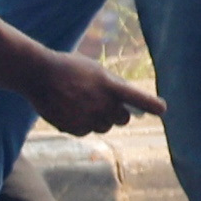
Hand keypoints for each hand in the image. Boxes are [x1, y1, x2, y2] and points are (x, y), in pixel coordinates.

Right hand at [22, 50, 162, 141]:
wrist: (38, 74)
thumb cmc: (69, 68)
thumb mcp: (95, 70)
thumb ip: (113, 85)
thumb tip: (129, 101)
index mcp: (109, 86)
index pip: (138, 98)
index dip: (152, 105)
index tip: (162, 109)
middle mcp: (101, 104)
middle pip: (123, 119)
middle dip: (118, 113)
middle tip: (106, 104)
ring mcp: (88, 118)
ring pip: (104, 127)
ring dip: (99, 119)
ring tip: (83, 104)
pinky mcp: (75, 128)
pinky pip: (86, 131)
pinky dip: (81, 124)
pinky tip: (69, 110)